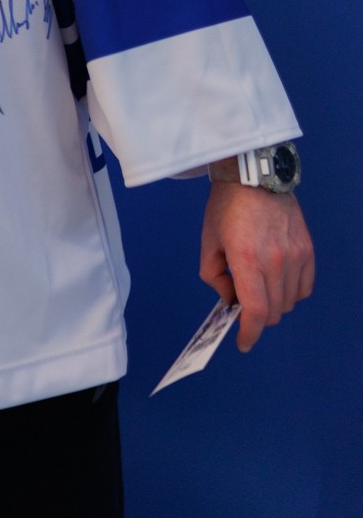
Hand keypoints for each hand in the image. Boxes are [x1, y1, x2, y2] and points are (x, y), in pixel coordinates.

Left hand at [200, 180, 313, 350]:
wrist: (255, 176)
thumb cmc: (226, 206)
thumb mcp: (209, 241)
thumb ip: (214, 276)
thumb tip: (229, 300)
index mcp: (247, 259)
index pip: (254, 311)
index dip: (249, 333)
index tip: (243, 342)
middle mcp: (275, 261)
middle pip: (272, 311)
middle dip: (256, 316)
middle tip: (243, 301)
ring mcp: (295, 256)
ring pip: (289, 302)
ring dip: (273, 303)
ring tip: (258, 284)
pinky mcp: (308, 249)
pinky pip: (304, 287)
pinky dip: (291, 292)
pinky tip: (277, 280)